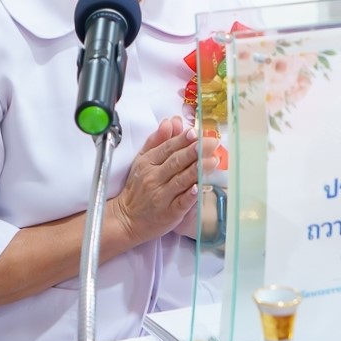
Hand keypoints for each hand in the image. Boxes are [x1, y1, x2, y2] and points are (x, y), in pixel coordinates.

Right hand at [109, 116, 199, 247]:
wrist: (127, 219)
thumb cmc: (137, 188)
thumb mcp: (142, 161)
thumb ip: (157, 141)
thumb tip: (170, 122)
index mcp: (148, 163)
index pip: (168, 148)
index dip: (182, 139)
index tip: (196, 132)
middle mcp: (154, 178)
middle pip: (176, 162)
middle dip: (194, 151)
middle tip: (210, 142)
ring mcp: (161, 196)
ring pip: (181, 180)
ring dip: (198, 170)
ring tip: (213, 160)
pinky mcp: (169, 213)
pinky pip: (181, 202)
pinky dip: (190, 195)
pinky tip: (199, 188)